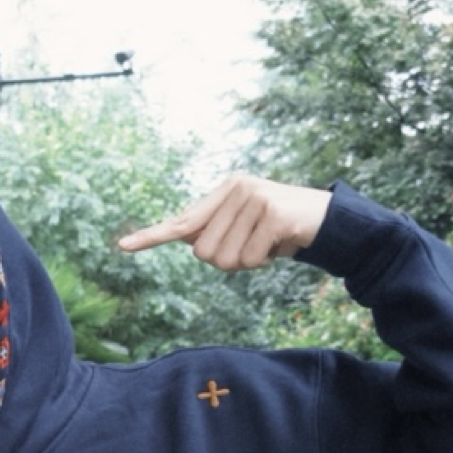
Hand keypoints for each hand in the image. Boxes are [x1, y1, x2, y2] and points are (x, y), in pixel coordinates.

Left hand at [116, 176, 330, 271]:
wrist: (329, 221)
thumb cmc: (281, 229)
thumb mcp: (245, 227)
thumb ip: (216, 231)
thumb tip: (187, 242)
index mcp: (224, 191)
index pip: (182, 220)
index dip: (152, 236)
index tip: (123, 246)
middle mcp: (236, 189)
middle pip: (203, 252)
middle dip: (227, 261)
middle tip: (252, 249)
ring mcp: (254, 199)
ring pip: (225, 259)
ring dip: (247, 264)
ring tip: (266, 246)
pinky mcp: (272, 214)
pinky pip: (250, 260)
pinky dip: (264, 263)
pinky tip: (279, 247)